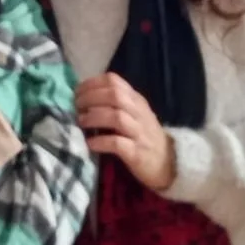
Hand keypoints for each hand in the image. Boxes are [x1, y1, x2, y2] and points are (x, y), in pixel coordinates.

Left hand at [74, 74, 173, 190]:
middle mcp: (139, 113)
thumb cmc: (144, 136)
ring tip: (80, 122)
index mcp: (136, 100)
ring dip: (94, 117)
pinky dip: (101, 141)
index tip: (76, 92)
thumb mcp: (134, 114)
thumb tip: (83, 97)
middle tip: (76, 107)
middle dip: (90, 98)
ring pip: (117, 117)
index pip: (114, 81)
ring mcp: (139, 133)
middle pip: (114, 96)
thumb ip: (115, 103)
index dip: (91, 84)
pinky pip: (118, 143)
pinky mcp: (137, 153)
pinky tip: (90, 143)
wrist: (169, 163)